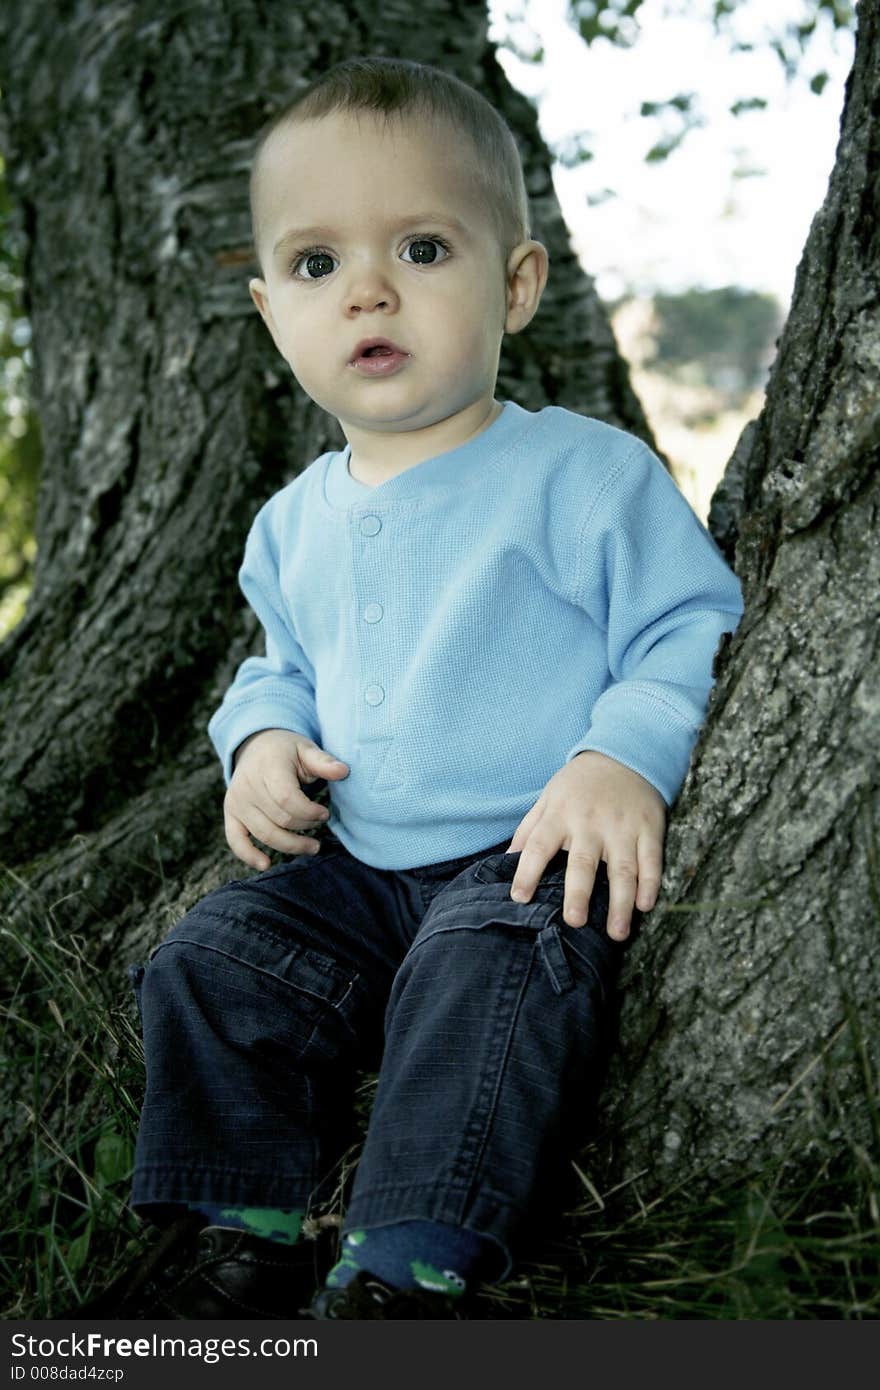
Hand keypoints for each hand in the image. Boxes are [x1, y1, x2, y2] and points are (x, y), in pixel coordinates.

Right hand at [223, 728, 348, 869]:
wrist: (256, 747)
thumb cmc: (286, 750)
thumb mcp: (306, 749)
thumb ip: (323, 762)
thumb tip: (343, 771)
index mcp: (267, 767)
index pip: (287, 799)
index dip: (309, 812)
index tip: (325, 813)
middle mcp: (247, 786)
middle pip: (280, 819)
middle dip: (306, 826)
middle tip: (321, 823)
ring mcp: (237, 802)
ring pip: (265, 834)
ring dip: (291, 845)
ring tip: (313, 846)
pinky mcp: (231, 814)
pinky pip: (235, 840)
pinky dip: (248, 855)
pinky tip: (266, 864)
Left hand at [507, 751, 665, 940]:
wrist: (624, 755)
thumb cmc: (579, 785)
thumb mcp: (548, 797)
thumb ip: (528, 829)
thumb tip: (503, 861)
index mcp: (560, 815)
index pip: (539, 845)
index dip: (527, 871)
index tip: (519, 897)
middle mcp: (590, 823)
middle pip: (583, 862)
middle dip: (579, 893)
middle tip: (575, 922)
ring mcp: (622, 827)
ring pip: (622, 869)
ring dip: (620, 902)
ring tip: (617, 933)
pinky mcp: (649, 828)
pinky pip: (652, 860)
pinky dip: (650, 884)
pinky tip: (645, 907)